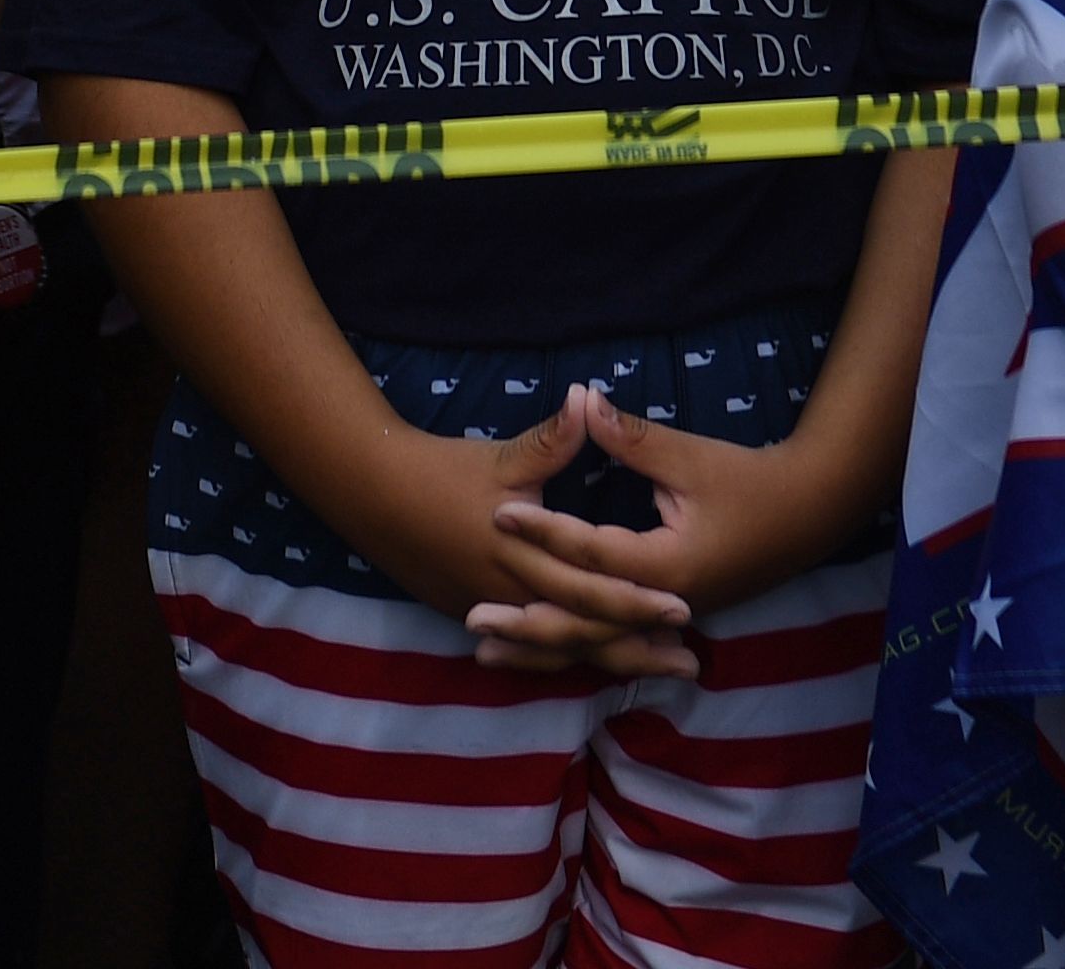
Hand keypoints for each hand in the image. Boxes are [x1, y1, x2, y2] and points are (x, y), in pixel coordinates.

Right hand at [302, 390, 692, 676]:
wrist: (375, 496)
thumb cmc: (443, 473)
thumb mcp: (503, 456)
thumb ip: (553, 439)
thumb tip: (589, 395)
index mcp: (523, 559)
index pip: (591, 591)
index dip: (638, 603)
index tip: (685, 612)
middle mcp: (511, 597)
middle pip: (584, 634)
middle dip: (638, 648)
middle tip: (689, 666)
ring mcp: (492, 615)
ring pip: (559, 650)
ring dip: (610, 659)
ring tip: (657, 669)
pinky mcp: (475, 617)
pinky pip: (530, 650)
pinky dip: (567, 657)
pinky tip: (592, 660)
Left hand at [478, 385, 860, 681]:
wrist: (811, 515)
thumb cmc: (751, 482)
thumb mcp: (690, 457)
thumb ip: (631, 438)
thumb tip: (582, 398)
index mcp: (668, 567)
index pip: (593, 553)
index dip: (544, 531)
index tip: (498, 512)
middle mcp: (664, 603)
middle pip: (586, 619)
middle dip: (528, 619)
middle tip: (473, 615)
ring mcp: (668, 617)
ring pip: (595, 641)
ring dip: (542, 646)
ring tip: (486, 650)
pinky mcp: (669, 616)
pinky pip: (612, 640)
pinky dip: (573, 645)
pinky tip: (537, 649)